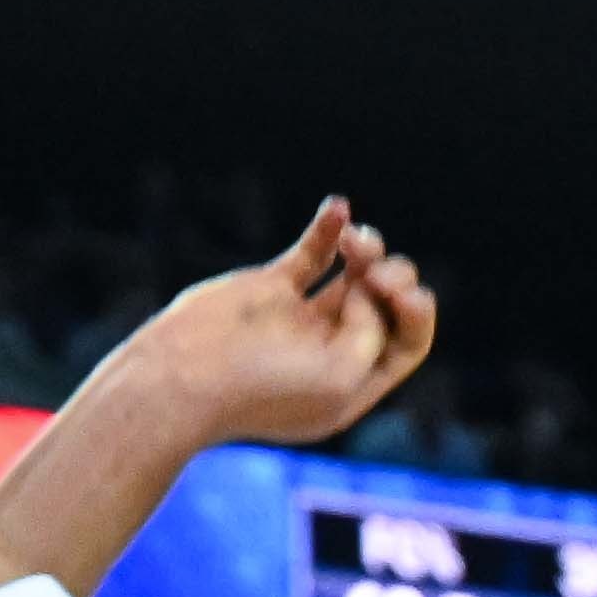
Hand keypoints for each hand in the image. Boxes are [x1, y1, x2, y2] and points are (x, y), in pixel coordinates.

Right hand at [119, 198, 442, 451]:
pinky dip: (329, 228)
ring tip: (355, 238)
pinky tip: (337, 207)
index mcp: (351, 386)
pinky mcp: (271, 290)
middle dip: (392, 277)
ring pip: (357, 273)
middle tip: (372, 272)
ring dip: (367, 248)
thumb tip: (366, 289)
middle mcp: (331, 353)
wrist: (181, 376)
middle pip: (388, 304)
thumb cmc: (260, 388)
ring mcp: (301, 320)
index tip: (396, 293)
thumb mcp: (340, 376)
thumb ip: (372, 333)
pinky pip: (314, 252)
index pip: (408, 343)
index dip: (415, 312)